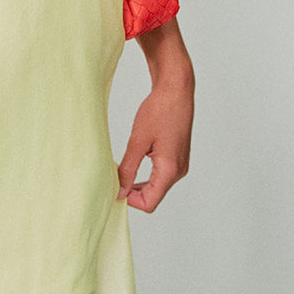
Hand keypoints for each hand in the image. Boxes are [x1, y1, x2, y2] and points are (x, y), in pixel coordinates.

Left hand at [117, 72, 193, 211]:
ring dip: (138, 184)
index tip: (113, 186)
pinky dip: (146, 175)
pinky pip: (161, 176)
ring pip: (157, 187)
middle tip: (113, 178)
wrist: (176, 90)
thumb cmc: (160, 110)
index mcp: (170, 170)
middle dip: (132, 192)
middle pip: (153, 197)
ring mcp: (180, 165)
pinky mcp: (178, 157)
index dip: (129, 200)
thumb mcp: (138, 141)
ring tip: (121, 170)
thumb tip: (120, 190)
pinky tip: (133, 163)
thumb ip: (128, 169)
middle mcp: (179, 171)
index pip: (149, 203)